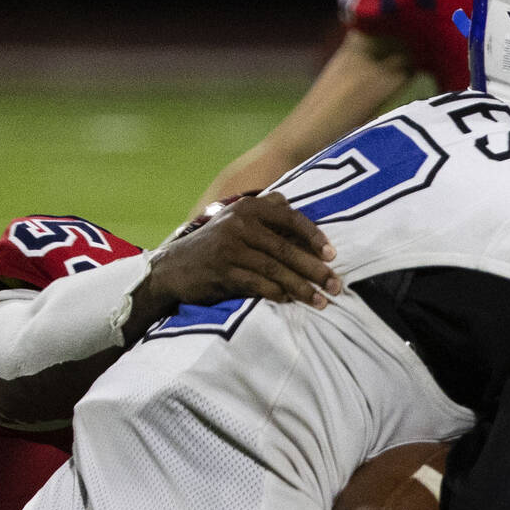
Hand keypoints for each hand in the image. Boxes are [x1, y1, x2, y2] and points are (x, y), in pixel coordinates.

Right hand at [143, 191, 340, 317]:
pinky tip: (292, 302)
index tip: (332, 255)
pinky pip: (259, 285)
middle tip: (336, 285)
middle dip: (315, 269)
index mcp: (247, 208)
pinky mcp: (223, 272)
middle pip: (287, 248)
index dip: (314, 236)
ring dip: (302, 287)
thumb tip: (294, 207)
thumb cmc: (214, 246)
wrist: (172, 269)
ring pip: (276, 269)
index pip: (290, 218)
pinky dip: (278, 295)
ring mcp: (230, 248)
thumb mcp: (235, 221)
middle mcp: (239, 224)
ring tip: (322, 301)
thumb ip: (264, 212)